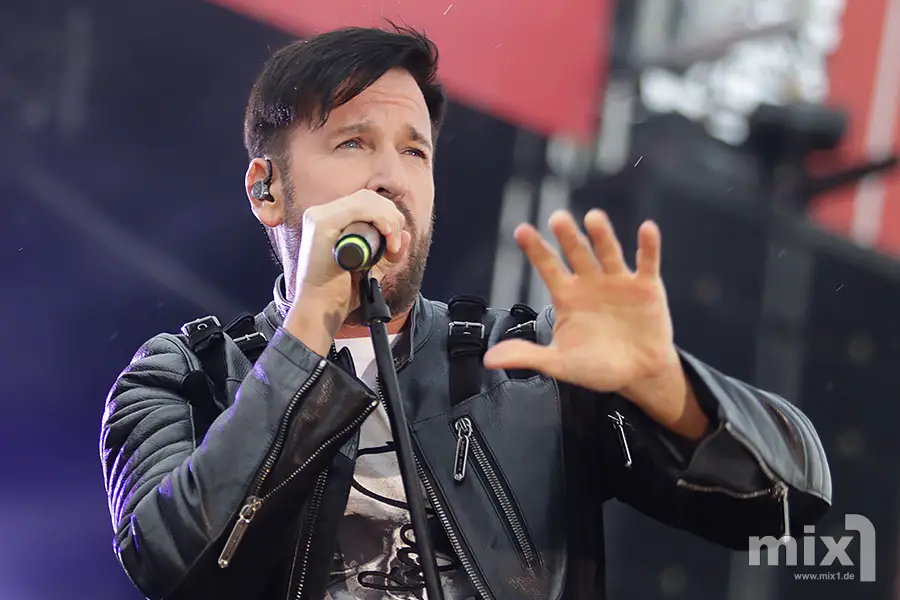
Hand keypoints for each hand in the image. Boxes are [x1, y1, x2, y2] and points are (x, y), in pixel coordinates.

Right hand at [285, 190, 410, 353]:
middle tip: (396, 247)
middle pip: (369, 198)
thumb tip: (405, 234)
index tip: (395, 245)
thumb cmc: (339, 292)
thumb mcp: (372, 267)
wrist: (322, 310)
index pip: (367, 203)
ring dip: (389, 220)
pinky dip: (380, 219)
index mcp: (330, 220)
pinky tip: (386, 237)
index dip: (388, 218)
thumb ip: (389, 251)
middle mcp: (321, 214)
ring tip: (392, 247)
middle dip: (392, 218)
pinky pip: (359, 208)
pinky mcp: (321, 223)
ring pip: (366, 200)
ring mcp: (319, 216)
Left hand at [483, 209, 681, 399]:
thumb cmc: (597, 367)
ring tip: (593, 218)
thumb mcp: (560, 364)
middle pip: (577, 253)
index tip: (521, 230)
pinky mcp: (646, 287)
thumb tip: (489, 359)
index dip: (536, 249)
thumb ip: (528, 356)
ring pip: (608, 253)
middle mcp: (590, 282)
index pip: (547, 267)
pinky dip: (648, 246)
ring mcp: (618, 281)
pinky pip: (647, 263)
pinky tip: (646, 229)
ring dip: (602, 236)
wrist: (639, 375)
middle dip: (568, 236)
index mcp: (567, 296)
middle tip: (558, 218)